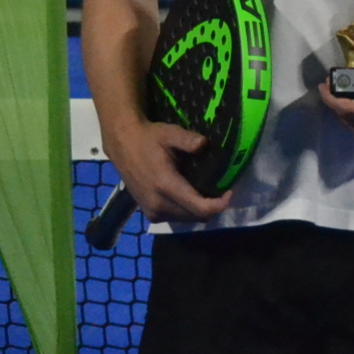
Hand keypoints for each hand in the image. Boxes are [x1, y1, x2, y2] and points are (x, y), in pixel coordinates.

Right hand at [103, 111, 232, 223]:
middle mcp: (158, 204)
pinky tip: (189, 195)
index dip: (219, 204)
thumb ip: (187, 140)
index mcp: (165, 185)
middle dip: (212, 206)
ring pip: (187, 220)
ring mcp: (153, 212)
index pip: (199, 207)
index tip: (230, 193)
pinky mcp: (149, 214)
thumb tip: (203, 144)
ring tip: (206, 192)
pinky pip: (176, 218)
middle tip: (220, 190)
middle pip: (196, 217)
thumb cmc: (149, 138)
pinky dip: (187, 211)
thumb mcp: (169, 133)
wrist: (123, 145)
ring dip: (199, 210)